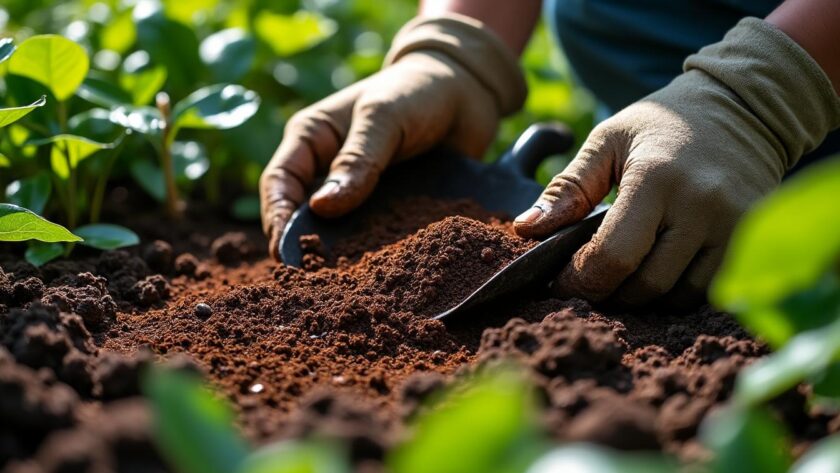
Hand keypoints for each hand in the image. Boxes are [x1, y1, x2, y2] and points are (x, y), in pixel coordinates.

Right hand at [260, 14, 525, 259]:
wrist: (466, 92)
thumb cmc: (415, 92)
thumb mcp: (383, 117)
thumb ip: (357, 159)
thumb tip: (323, 209)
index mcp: (312, 138)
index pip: (279, 182)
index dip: (277, 217)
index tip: (285, 251)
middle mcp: (327, 168)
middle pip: (301, 214)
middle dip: (302, 245)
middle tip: (308, 281)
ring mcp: (358, 191)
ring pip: (337, 230)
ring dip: (337, 257)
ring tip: (339, 287)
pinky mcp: (388, 207)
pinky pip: (374, 236)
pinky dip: (372, 255)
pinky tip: (378, 276)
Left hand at [514, 18, 839, 305]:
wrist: (742, 108)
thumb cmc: (661, 125)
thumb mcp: (607, 141)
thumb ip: (567, 188)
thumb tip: (526, 229)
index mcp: (656, 177)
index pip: (613, 255)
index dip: (580, 281)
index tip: (561, 283)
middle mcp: (701, 204)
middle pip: (644, 284)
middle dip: (608, 292)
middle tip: (589, 280)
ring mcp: (734, 225)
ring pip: (676, 296)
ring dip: (642, 297)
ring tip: (623, 273)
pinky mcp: (752, 239)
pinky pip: (708, 292)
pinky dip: (677, 293)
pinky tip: (660, 270)